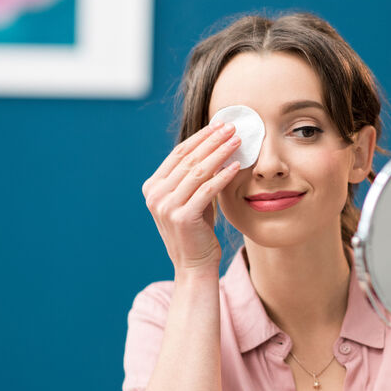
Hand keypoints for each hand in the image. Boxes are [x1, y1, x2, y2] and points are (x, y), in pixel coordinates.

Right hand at [141, 122, 241, 275]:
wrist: (194, 266)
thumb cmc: (197, 231)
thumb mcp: (191, 199)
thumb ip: (194, 176)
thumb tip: (214, 145)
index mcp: (152, 187)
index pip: (178, 154)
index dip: (200, 137)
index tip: (219, 124)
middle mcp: (155, 195)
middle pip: (188, 159)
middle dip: (212, 140)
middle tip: (232, 127)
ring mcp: (166, 206)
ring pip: (198, 171)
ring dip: (220, 153)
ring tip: (238, 141)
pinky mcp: (182, 217)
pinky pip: (207, 190)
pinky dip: (223, 176)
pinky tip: (237, 166)